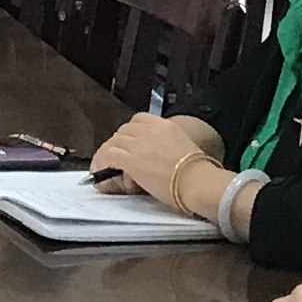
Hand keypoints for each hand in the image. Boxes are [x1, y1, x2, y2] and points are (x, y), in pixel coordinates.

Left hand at [91, 112, 215, 205]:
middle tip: (119, 159)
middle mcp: (149, 131)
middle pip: (123, 131)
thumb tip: (159, 158)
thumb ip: (168, 147)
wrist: (197, 181)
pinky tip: (104, 174)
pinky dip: (103, 164)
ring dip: (109, 155)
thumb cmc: (198, 172)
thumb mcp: (184, 148)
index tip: (130, 142)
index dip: (130, 131)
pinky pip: (108, 156)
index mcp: (165, 125)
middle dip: (119, 145)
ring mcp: (138, 144)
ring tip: (109, 168)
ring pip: (112, 143)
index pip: (138, 119)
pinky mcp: (130, 160)